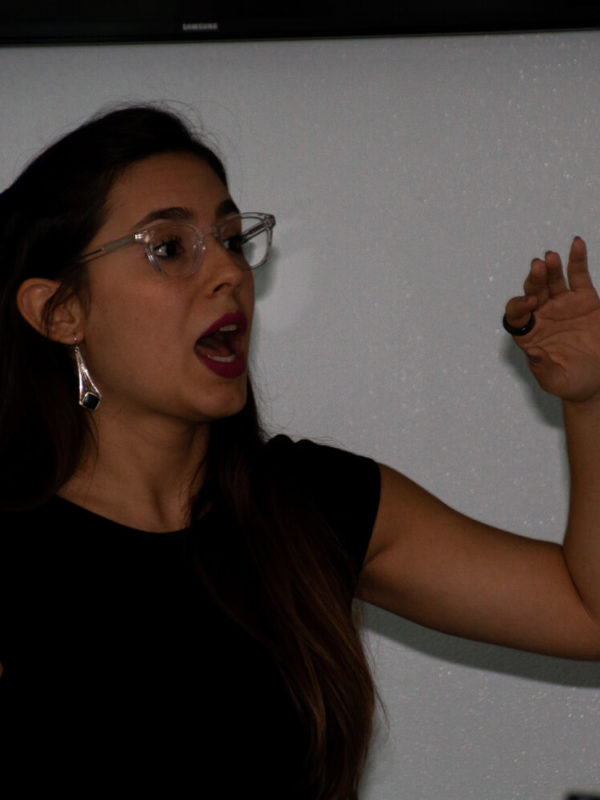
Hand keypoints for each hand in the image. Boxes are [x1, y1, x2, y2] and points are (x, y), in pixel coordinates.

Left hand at [504, 237, 599, 402]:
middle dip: (533, 280)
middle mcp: (542, 315)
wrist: (596, 381)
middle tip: (537, 267)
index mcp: (528, 333)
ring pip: (553, 281)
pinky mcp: (585, 299)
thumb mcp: (555, 381)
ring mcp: (562, 304)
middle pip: (533, 291)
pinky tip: (575, 243)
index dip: (519, 306)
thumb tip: (532, 353)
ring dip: (550, 268)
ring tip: (550, 258)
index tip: (530, 303)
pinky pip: (578, 275)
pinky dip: (576, 259)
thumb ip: (542, 369)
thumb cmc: (571, 383)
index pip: (516, 314)